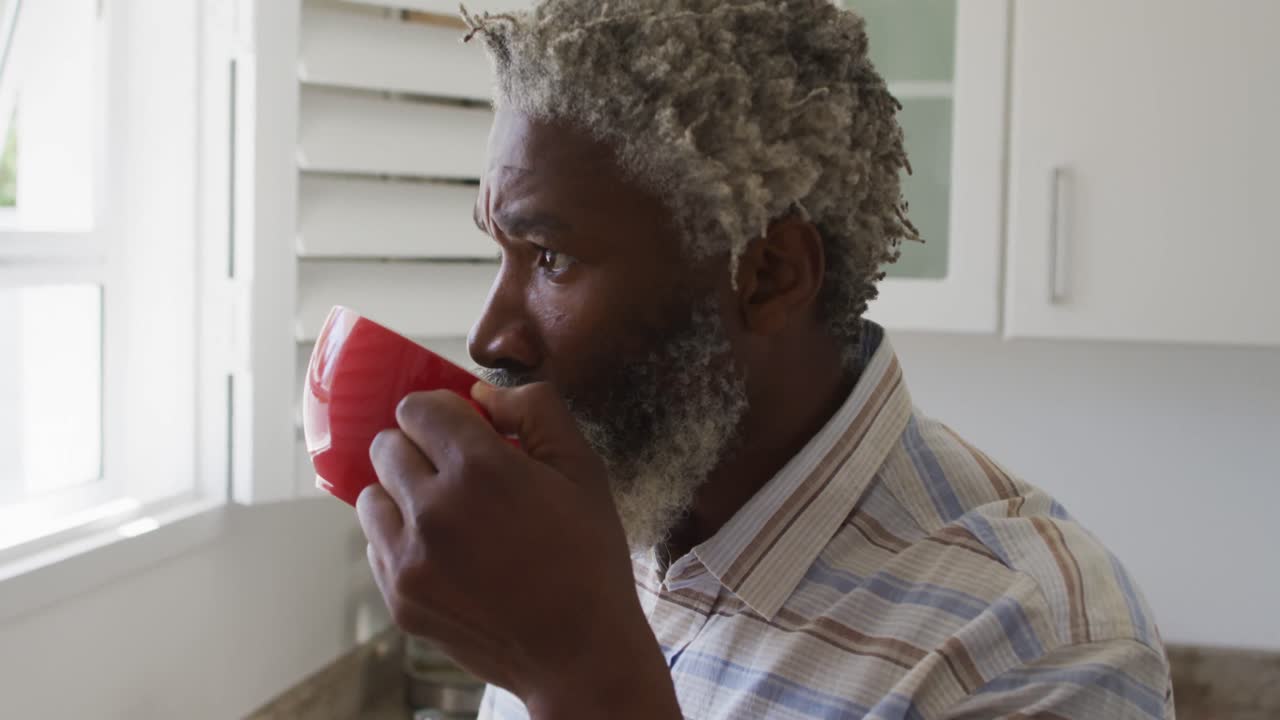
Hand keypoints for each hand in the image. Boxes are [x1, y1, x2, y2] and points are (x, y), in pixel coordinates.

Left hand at [357, 382, 679, 718]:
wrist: (579, 650)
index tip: (464, 429)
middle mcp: (433, 509)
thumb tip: (482, 393)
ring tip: (445, 512)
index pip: (417, 408)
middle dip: (419, 448)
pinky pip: (376, 545)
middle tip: (455, 470)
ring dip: (401, 493)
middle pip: (386, 446)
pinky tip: (445, 552)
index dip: (442, 412)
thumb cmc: (588, 555)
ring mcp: (410, 558)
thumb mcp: (582, 469)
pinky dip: (401, 539)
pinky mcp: (400, 597)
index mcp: (480, 468)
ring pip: (371, 496)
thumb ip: (535, 410)